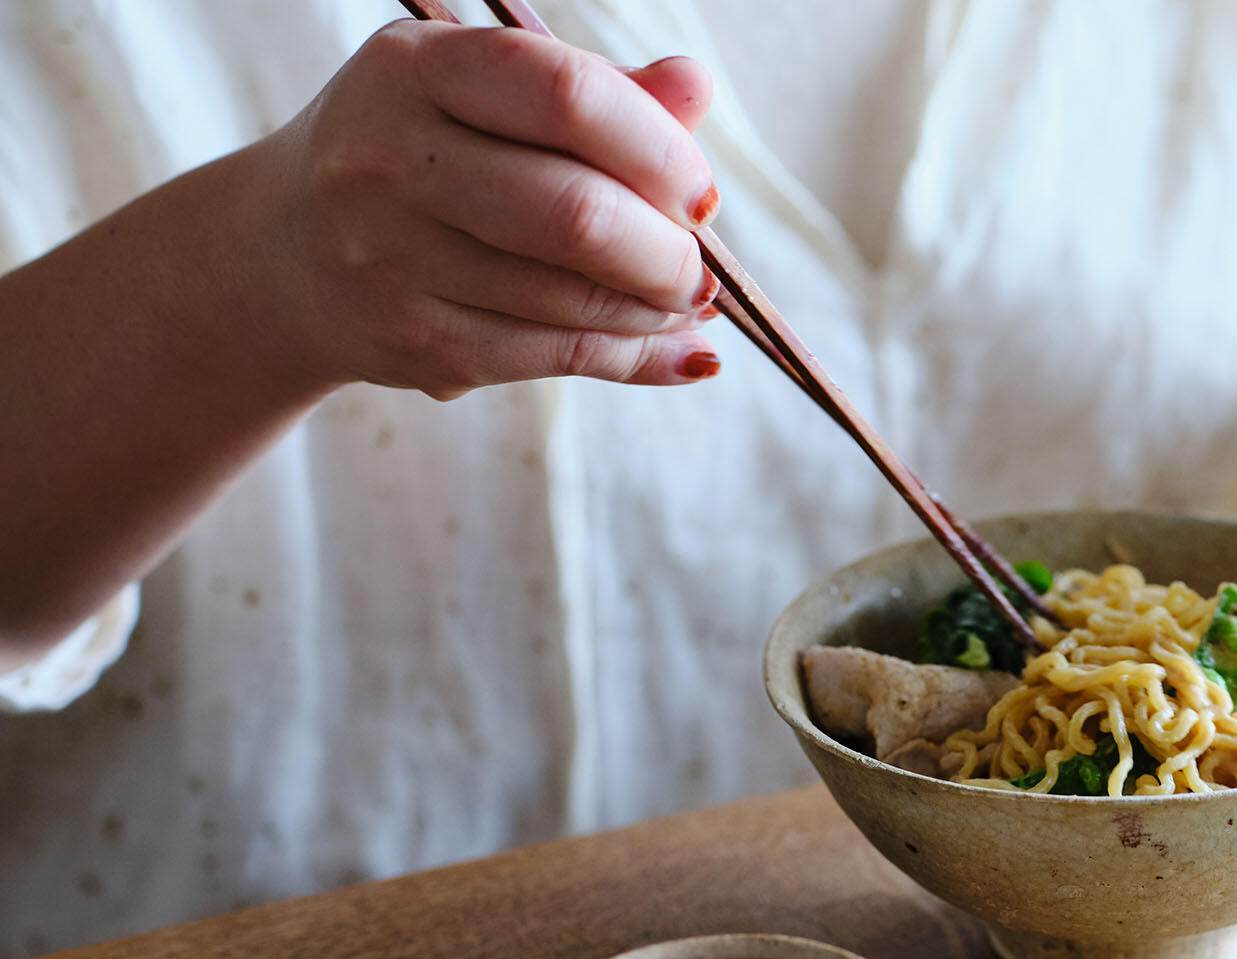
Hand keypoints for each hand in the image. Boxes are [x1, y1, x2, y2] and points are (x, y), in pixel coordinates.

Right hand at [246, 21, 724, 396]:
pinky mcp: (410, 343)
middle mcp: (388, 158)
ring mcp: (390, 258)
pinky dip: (631, 354)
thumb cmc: (419, 154)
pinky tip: (668, 344)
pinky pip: (554, 356)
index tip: (700, 192)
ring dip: (657, 310)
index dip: (660, 149)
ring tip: (683, 300)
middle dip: (670, 252)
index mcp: (417, 68)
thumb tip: (695, 88)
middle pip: (578, 215)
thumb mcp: (482, 95)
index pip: (568, 95)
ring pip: (574, 298)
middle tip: (698, 266)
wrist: (281, 254)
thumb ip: (594, 91)